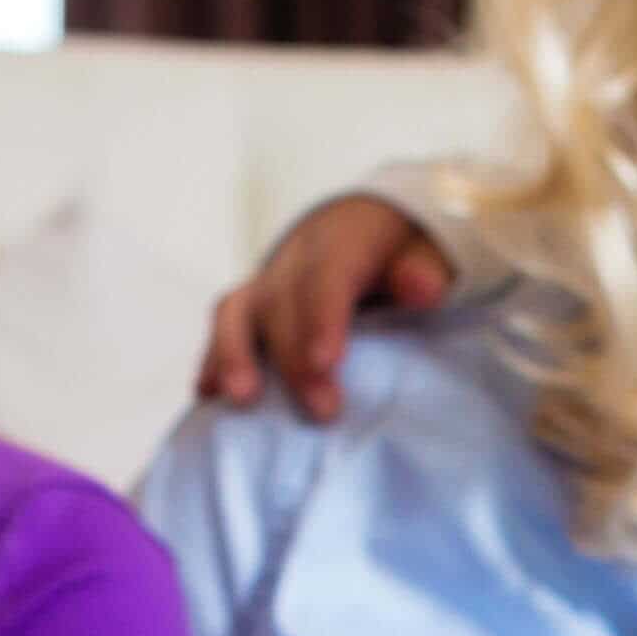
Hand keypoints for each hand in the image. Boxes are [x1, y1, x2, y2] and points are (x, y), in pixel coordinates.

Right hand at [194, 195, 447, 422]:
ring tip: (241, 399)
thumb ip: (425, 271)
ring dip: (234, 355)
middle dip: (294, 358)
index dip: (323, 317)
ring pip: (237, 310)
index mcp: (341, 240)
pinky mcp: (249, 305)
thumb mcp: (427, 252)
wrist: (363, 224)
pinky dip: (214, 360)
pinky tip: (209, 395)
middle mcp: (294, 259)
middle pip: (282, 304)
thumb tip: (420, 289)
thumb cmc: (403, 252)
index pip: (327, 276)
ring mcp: (266, 283)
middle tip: (323, 411)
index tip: (327, 362)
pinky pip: (224, 328)